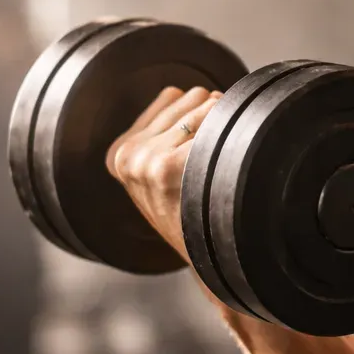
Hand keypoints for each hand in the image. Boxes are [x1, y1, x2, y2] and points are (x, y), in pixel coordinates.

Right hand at [105, 87, 222, 262]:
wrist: (214, 260)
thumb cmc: (199, 212)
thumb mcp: (163, 175)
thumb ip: (165, 132)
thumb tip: (189, 94)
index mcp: (119, 153)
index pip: (172, 95)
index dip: (200, 116)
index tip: (205, 148)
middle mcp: (127, 156)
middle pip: (193, 96)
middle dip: (213, 117)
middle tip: (220, 158)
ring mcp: (144, 161)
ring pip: (207, 104)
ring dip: (225, 126)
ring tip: (225, 163)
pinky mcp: (166, 167)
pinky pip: (215, 121)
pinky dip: (234, 134)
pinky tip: (233, 162)